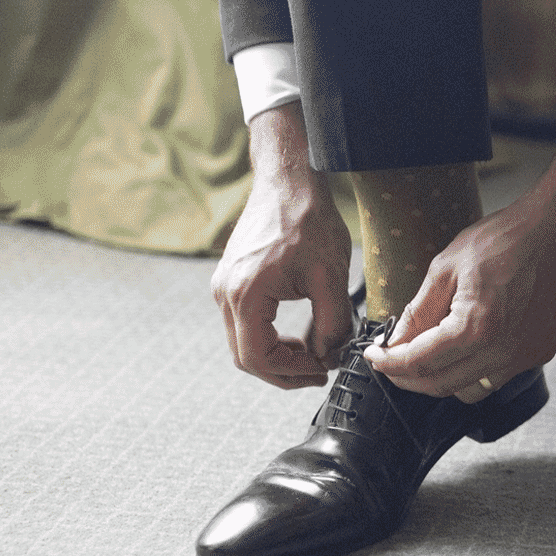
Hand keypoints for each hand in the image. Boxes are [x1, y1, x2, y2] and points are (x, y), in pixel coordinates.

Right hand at [210, 103, 354, 388]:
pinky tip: (299, 335)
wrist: (288, 181)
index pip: (258, 358)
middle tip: (320, 369)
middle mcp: (225, 294)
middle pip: (245, 357)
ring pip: (243, 343)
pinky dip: (269, 337)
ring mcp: (223, 287)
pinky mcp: (230, 281)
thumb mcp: (331, 277)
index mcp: (246, 295)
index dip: (292, 373)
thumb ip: (332, 325)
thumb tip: (329, 356)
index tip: (323, 370)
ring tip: (314, 353)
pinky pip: (244, 324)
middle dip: (284, 371)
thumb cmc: (309, 221)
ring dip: (277, 356)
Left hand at [364, 141, 555, 400]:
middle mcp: (502, 351)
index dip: (389, 363)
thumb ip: (418, 311)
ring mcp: (524, 357)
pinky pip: (496, 378)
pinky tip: (467, 345)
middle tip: (392, 360)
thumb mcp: (445, 268)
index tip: (375, 357)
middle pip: (440, 385)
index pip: (418, 362)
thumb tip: (396, 342)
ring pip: (468, 391)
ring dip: (442, 379)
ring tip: (430, 353)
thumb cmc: (504, 240)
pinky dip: (474, 370)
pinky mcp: (539, 353)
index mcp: (475, 328)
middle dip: (408, 377)